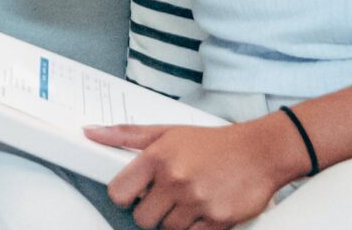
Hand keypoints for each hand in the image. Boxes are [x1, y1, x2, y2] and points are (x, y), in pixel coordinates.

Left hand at [92, 118, 308, 229]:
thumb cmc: (213, 143)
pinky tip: (203, 210)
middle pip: (142, 218)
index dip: (124, 197)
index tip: (133, 195)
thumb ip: (126, 135)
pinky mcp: (218, 219)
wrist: (261, 151)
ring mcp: (197, 201)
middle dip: (151, 211)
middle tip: (166, 198)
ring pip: (168, 229)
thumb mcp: (167, 132)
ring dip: (175, 220)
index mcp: (158, 158)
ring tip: (188, 201)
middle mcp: (176, 180)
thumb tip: (90, 133)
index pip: (118, 192)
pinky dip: (197, 227)